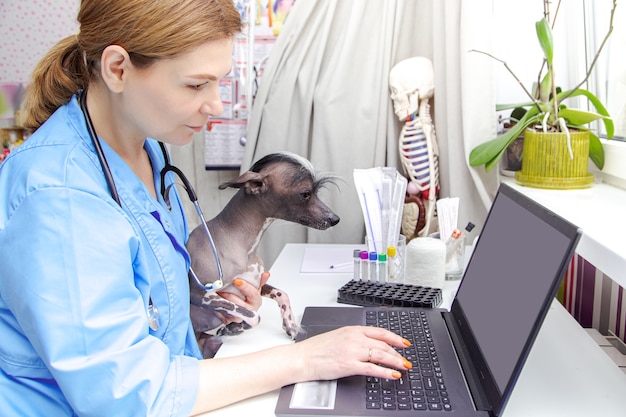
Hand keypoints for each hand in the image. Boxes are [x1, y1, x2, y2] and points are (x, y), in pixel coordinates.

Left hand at [216, 272, 270, 323]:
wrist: (242, 310)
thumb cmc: (248, 298)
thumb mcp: (255, 288)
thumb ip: (260, 281)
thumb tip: (266, 274)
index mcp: (256, 302)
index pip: (253, 294)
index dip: (245, 287)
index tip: (236, 280)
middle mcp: (248, 311)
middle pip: (238, 303)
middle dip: (229, 294)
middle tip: (222, 287)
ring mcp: (238, 317)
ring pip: (229, 309)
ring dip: (221, 300)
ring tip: (216, 292)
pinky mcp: (228, 320)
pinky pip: (221, 313)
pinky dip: (216, 306)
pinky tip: (214, 299)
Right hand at [294, 325, 411, 380]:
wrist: (303, 357)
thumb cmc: (317, 349)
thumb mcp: (338, 336)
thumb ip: (354, 338)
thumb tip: (368, 344)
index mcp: (352, 329)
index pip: (380, 332)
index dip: (395, 338)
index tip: (404, 343)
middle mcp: (354, 338)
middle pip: (383, 344)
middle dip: (398, 353)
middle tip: (406, 360)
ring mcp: (353, 351)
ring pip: (381, 355)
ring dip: (396, 362)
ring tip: (404, 367)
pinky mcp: (349, 365)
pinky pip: (373, 369)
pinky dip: (386, 372)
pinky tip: (393, 375)